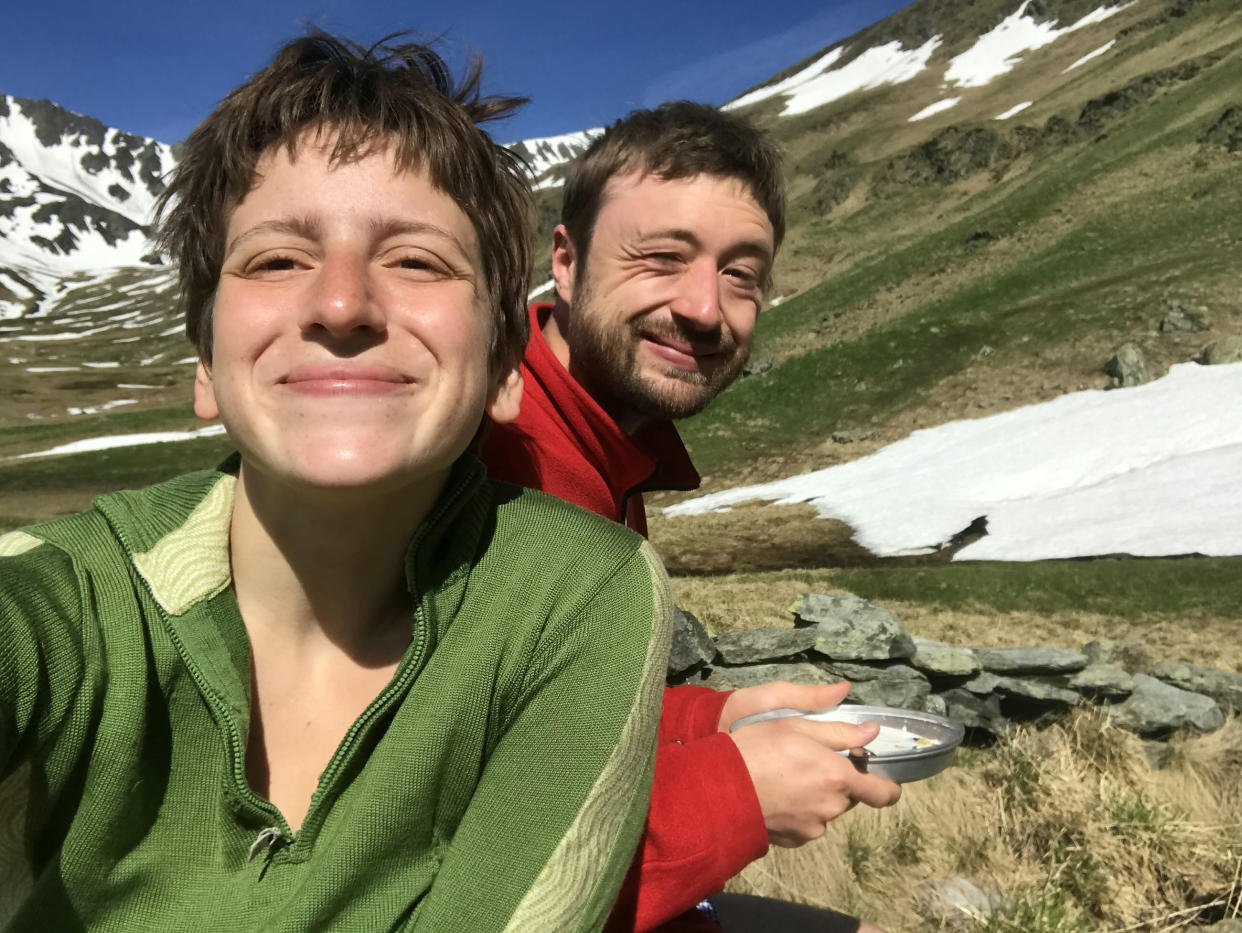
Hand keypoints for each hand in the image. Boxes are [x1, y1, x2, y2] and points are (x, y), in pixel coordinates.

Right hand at [720, 681, 901, 847]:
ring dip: (815, 797)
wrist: (718, 789)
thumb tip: (872, 732)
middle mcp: (831, 807)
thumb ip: (839, 731)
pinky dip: (798, 811)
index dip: (887, 786)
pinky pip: (806, 823)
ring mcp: (812, 827)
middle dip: (835, 782)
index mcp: (836, 777)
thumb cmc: (755, 749)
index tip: (877, 777)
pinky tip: (776, 796)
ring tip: (784, 779)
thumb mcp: (795, 726)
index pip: (883, 793)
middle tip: (807, 762)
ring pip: (825, 810)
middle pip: (848, 797)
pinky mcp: (794, 840)